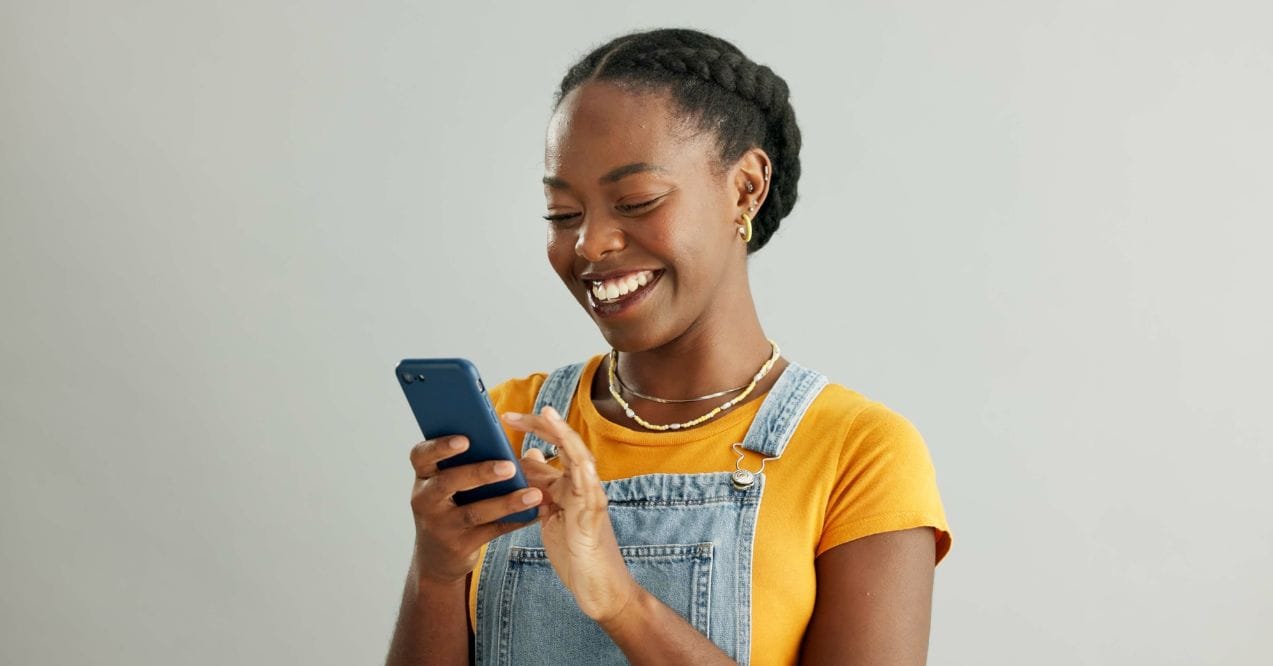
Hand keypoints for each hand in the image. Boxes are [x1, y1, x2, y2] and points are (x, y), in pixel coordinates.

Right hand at [407, 435, 542, 584]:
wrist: (438, 556)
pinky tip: (536, 512)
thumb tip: (528, 451)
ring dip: (507, 502)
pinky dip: (516, 520)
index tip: (465, 440)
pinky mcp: (459, 546)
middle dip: (480, 473)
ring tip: (533, 494)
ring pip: (474, 512)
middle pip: (448, 482)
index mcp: (425, 476)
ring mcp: (441, 525)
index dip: (441, 446)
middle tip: (509, 466)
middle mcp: (426, 500)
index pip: (422, 455)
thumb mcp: (452, 483)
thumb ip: (478, 462)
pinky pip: (492, 531)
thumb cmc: (452, 505)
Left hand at [501, 407, 637, 623]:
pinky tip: (570, 452)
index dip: (534, 428)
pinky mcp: (593, 516)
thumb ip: (542, 486)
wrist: (599, 587)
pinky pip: (589, 487)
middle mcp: (584, 485)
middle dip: (541, 425)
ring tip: (547, 415)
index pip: (554, 446)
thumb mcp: (549, 512)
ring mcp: (591, 498)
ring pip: (581, 457)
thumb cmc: (575, 552)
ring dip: (563, 435)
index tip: (506, 417)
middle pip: (567, 443)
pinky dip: (579, 467)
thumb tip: (528, 456)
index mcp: (571, 483)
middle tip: (510, 415)